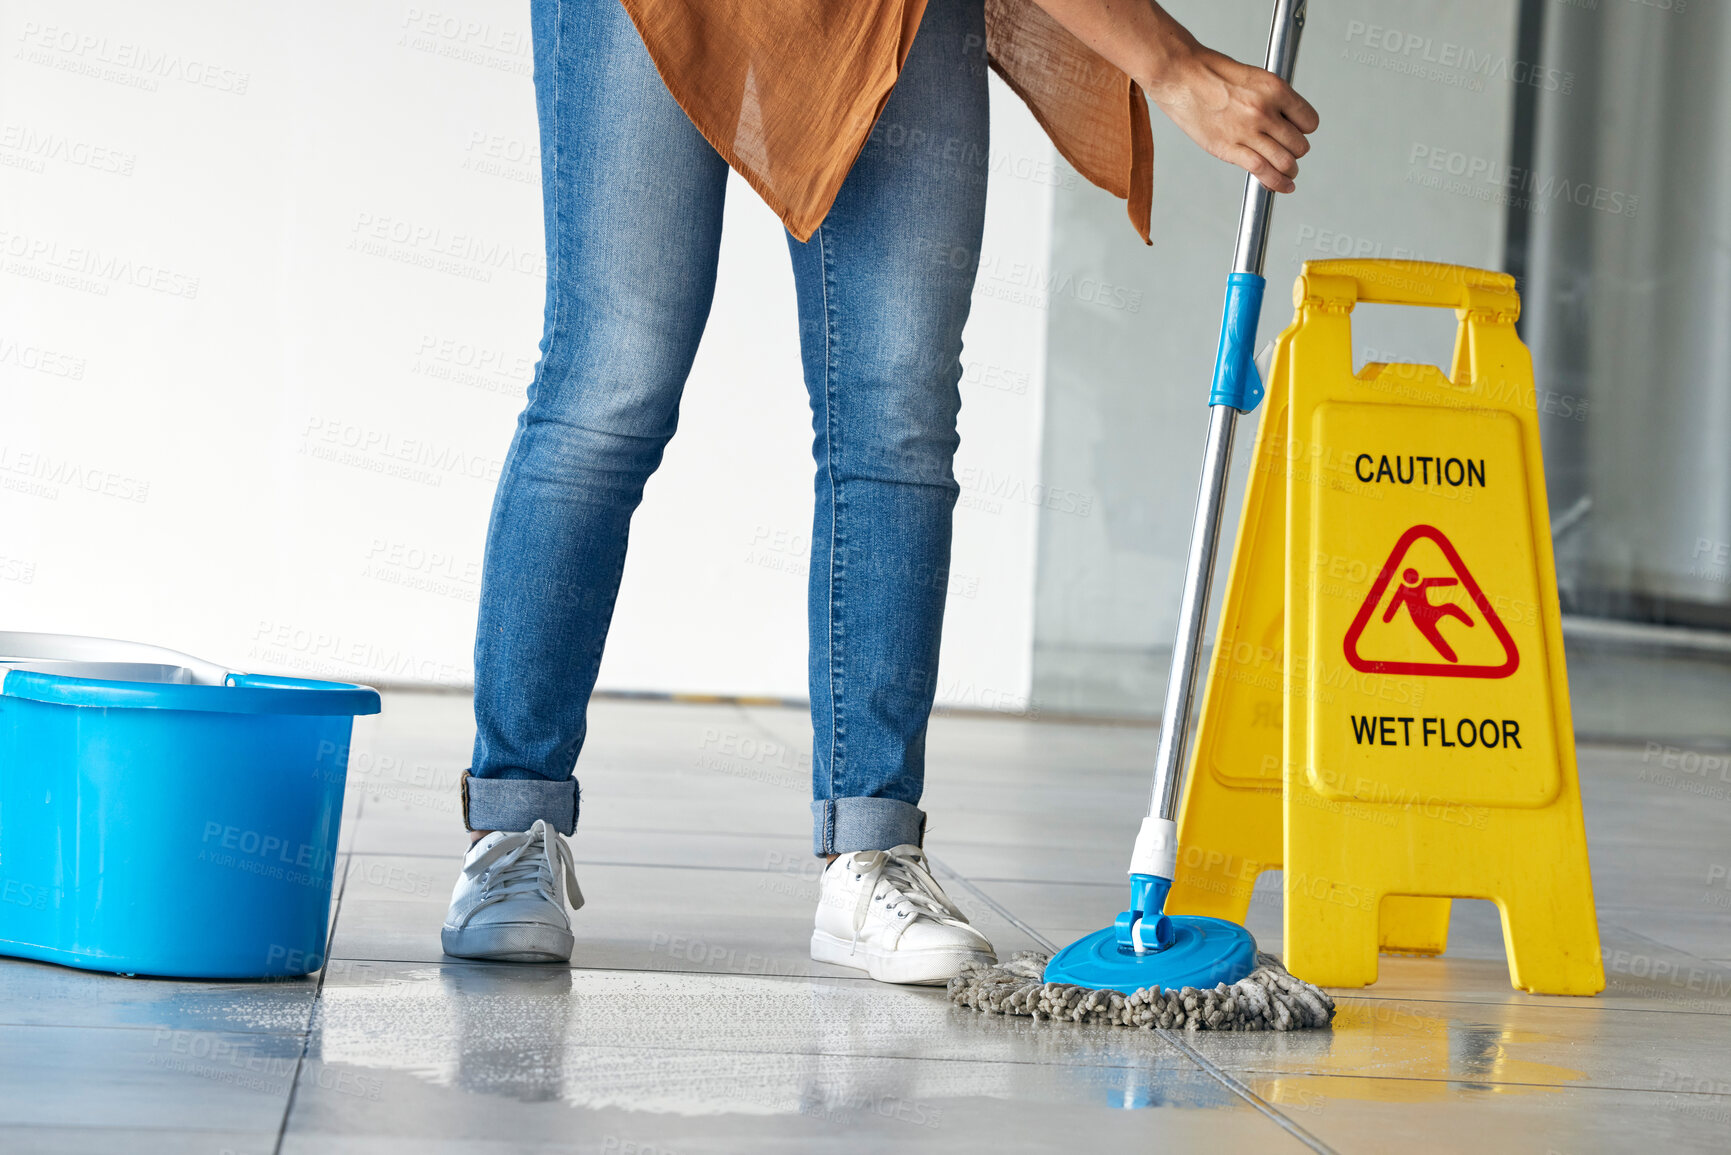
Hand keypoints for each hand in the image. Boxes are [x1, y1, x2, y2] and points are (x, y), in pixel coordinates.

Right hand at [1141, 44, 1318, 193]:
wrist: (1180, 76)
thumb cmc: (1210, 73)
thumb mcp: (1253, 77)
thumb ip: (1270, 99)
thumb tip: (1282, 120)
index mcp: (1275, 89)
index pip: (1309, 121)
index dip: (1304, 129)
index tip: (1297, 133)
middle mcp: (1264, 111)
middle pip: (1299, 145)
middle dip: (1296, 152)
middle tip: (1289, 153)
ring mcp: (1247, 131)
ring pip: (1285, 162)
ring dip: (1289, 171)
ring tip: (1288, 173)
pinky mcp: (1229, 149)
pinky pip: (1262, 171)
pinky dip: (1276, 183)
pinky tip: (1281, 186)